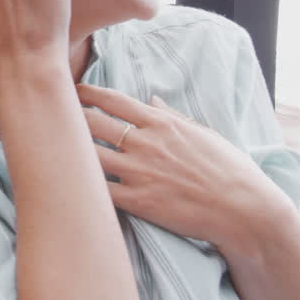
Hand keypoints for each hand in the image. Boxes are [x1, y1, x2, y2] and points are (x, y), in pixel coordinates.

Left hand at [76, 84, 294, 251]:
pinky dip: (83, 183)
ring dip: (71, 148)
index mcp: (162, 123)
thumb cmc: (229, 169)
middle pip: (93, 122)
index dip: (88, 93)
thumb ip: (172, 116)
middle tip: (55, 115)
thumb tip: (152, 99)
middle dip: (70, 116)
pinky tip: (70, 179)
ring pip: (90, 154)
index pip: (114, 100)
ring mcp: (139, 172)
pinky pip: (99, 189)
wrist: (244, 209)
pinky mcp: (138, 201)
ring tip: (57, 145)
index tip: (74, 91)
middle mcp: (146, 143)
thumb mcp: (202, 133)